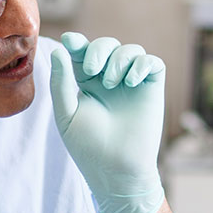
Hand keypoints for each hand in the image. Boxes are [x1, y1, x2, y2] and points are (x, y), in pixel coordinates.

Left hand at [49, 32, 165, 212]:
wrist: (117, 171)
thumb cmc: (89, 148)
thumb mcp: (67, 114)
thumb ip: (61, 83)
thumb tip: (59, 50)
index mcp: (88, 84)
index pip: (82, 54)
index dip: (77, 43)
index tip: (70, 41)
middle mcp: (110, 81)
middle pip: (106, 45)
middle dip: (98, 50)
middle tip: (91, 70)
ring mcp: (133, 84)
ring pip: (130, 50)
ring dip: (118, 59)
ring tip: (113, 83)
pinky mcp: (152, 90)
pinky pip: (152, 62)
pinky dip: (141, 65)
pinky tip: (130, 82)